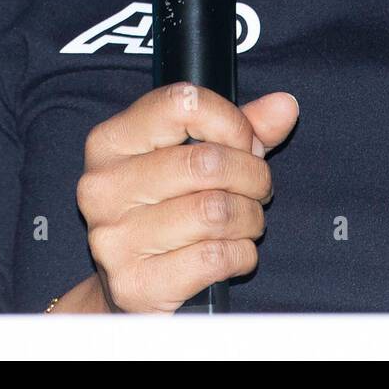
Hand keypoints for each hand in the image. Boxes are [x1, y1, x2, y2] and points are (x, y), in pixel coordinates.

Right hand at [76, 81, 298, 312]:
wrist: (127, 283)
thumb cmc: (167, 207)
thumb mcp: (195, 154)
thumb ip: (239, 126)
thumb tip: (284, 106)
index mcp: (111, 141)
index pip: (183, 104)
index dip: (232, 122)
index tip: (246, 143)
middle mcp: (103, 186)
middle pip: (206, 162)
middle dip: (252, 175)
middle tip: (258, 188)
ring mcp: (113, 238)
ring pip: (215, 211)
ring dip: (250, 217)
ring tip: (247, 220)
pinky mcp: (134, 284)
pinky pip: (214, 257)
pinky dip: (241, 254)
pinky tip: (235, 252)